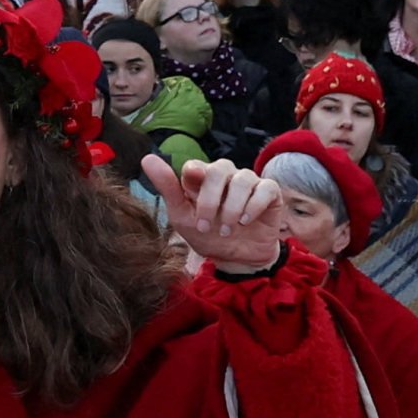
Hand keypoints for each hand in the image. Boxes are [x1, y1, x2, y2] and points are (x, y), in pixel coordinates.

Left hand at [143, 154, 286, 275]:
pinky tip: (246, 222)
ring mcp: (249, 182)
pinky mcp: (270, 192)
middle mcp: (226, 175)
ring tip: (227, 230)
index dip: (193, 182)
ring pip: (242, 179)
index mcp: (202, 178)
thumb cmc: (208, 235)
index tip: (191, 204)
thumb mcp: (183, 217)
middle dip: (211, 200)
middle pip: (219, 169)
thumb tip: (147, 158)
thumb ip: (168, 188)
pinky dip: (254, 206)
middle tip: (206, 226)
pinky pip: (265, 188)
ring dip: (232, 208)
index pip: (195, 166)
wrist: (237, 259)